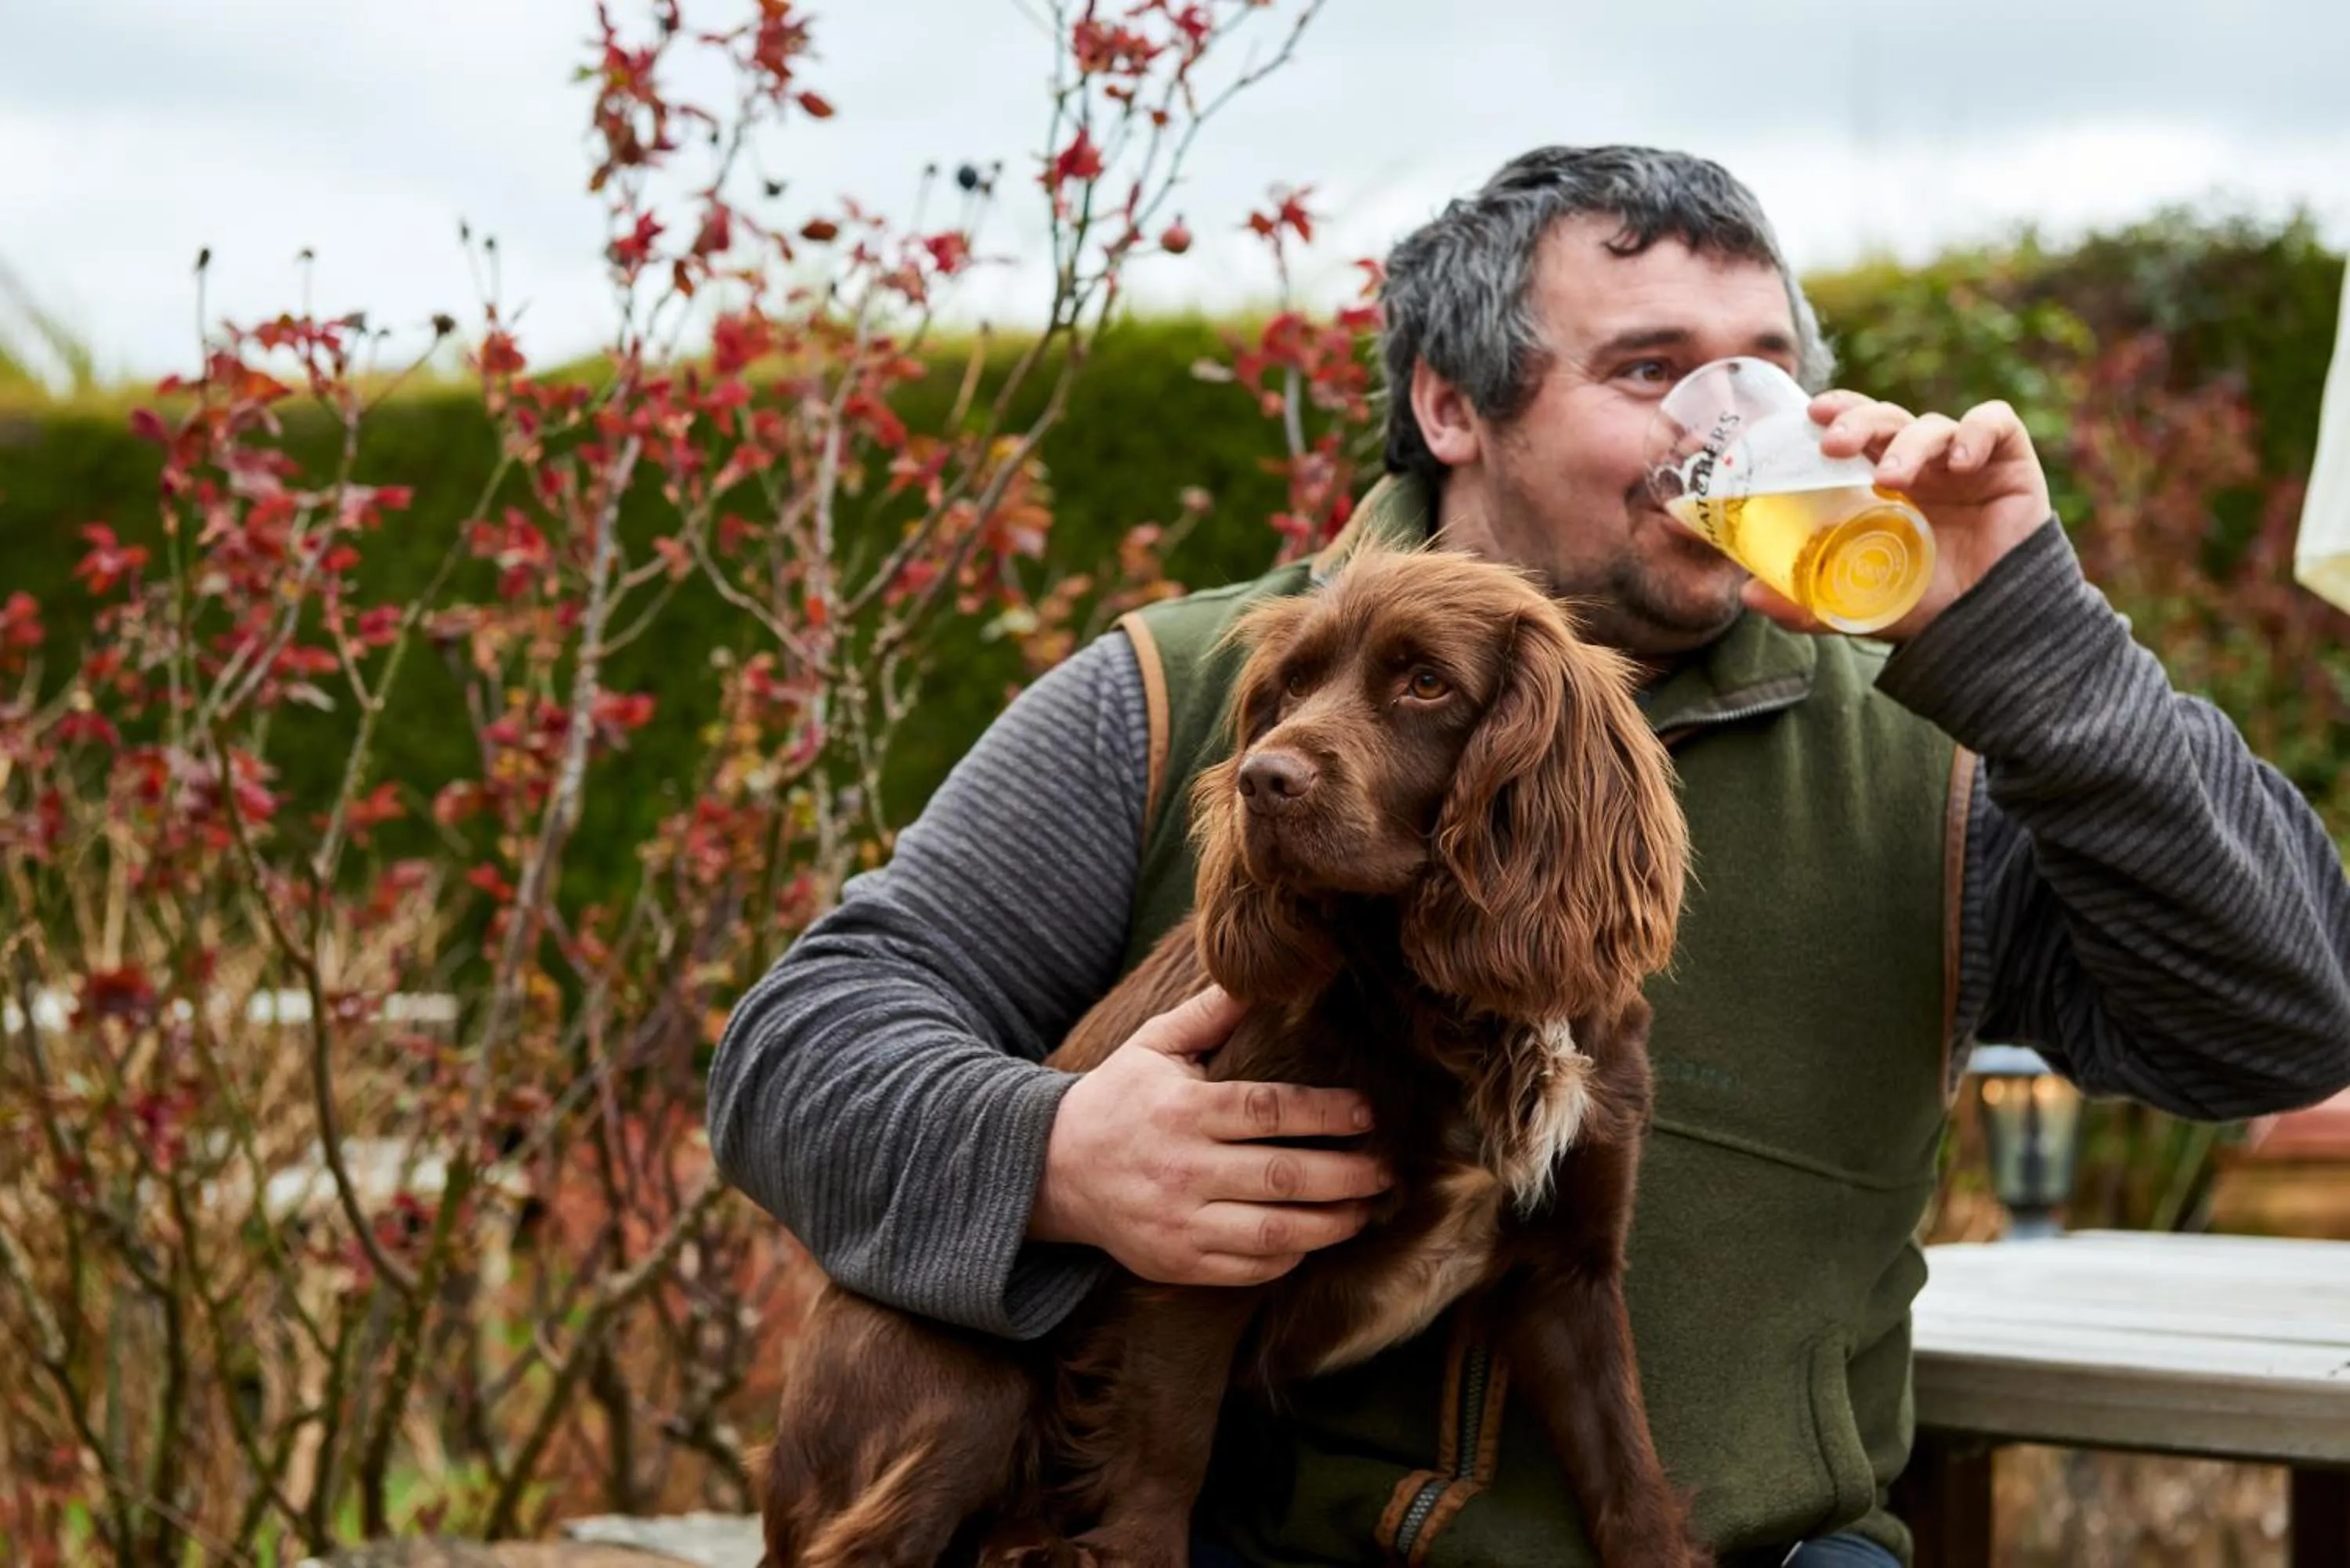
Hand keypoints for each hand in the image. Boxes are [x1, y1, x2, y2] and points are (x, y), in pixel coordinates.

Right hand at [1028, 985, 1389, 1285]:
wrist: (1052, 1170)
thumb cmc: (1117, 1098)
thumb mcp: (1153, 1046)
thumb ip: (1208, 1014)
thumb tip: (1258, 975)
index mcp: (1183, 1110)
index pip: (1270, 1111)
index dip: (1327, 1113)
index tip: (1368, 1114)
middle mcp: (1183, 1168)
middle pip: (1284, 1176)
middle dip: (1347, 1174)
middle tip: (1386, 1169)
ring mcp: (1180, 1221)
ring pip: (1275, 1231)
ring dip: (1332, 1223)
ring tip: (1365, 1209)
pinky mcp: (1178, 1262)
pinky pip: (1250, 1268)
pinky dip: (1291, 1255)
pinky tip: (1314, 1235)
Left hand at [1740, 392, 2053, 640]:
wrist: (1993, 626)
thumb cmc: (1928, 606)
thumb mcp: (1861, 604)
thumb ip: (1808, 602)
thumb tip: (1748, 594)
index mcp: (1882, 482)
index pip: (1856, 430)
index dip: (1837, 412)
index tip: (1810, 416)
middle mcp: (1920, 464)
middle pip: (1886, 417)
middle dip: (1859, 421)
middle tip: (1835, 446)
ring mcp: (1964, 460)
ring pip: (1932, 423)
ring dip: (1908, 443)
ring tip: (1893, 477)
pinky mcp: (2010, 462)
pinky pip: (1996, 424)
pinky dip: (1976, 432)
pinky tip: (1960, 461)